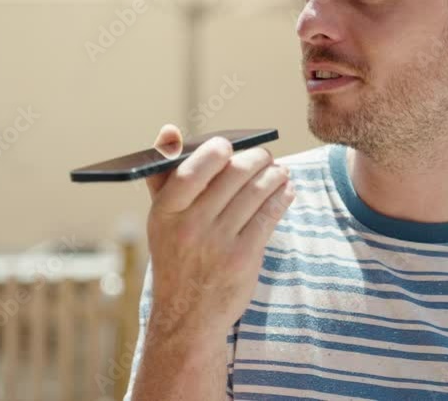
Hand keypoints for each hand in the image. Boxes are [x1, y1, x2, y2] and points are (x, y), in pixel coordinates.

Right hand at [143, 124, 293, 338]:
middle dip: (255, 159)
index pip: (191, 169)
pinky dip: (281, 196)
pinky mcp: (243, 257)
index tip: (228, 144)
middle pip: (232, 176)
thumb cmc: (177, 255)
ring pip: (256, 192)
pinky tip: (285, 190)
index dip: (215, 151)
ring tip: (279, 171)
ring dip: (273, 175)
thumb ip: (164, 175)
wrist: (187, 315)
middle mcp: (190, 226)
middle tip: (264, 155)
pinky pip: (269, 214)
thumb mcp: (162, 220)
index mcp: (165, 212)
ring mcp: (218, 243)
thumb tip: (169, 130)